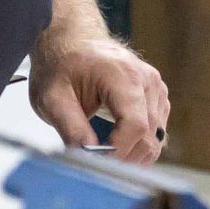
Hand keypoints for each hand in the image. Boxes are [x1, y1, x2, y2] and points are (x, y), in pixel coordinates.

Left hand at [29, 25, 170, 164]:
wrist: (73, 40)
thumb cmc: (63, 63)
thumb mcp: (52, 97)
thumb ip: (70, 127)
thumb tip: (87, 156)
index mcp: (123, 75)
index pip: (135, 125)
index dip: (119, 152)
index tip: (99, 164)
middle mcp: (146, 80)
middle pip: (149, 135)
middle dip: (125, 158)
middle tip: (98, 168)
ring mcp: (155, 87)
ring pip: (157, 137)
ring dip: (134, 155)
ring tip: (106, 160)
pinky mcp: (157, 96)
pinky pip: (157, 130)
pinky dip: (140, 145)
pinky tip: (118, 148)